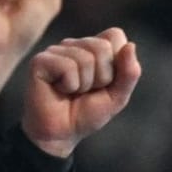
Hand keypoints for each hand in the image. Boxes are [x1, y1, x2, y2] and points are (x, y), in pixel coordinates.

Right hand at [22, 27, 141, 159]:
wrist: (60, 135)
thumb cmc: (85, 115)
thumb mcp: (117, 97)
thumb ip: (129, 74)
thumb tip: (130, 46)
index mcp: (92, 47)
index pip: (115, 35)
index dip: (116, 62)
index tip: (103, 82)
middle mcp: (74, 44)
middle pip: (101, 47)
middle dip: (101, 77)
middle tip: (86, 91)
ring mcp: (55, 51)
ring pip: (85, 59)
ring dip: (84, 85)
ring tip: (72, 93)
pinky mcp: (40, 61)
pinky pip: (67, 67)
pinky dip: (69, 86)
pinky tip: (59, 91)